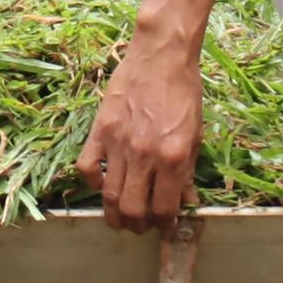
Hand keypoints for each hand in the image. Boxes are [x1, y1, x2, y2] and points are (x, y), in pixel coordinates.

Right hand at [79, 31, 205, 231]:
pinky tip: (100, 183)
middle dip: (137, 226)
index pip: (164, 209)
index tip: (164, 225)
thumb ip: (188, 170)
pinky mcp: (100, 131)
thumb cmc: (184, 93)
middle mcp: (145, 155)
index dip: (164, 224)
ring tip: (119, 217)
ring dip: (114, 214)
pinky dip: (91, 183)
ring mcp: (119, 144)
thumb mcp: (195, 134)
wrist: (162, 56)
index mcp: (173, 157)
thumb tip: (186, 201)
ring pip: (108, 196)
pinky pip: (86, 168)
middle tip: (140, 225)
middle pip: (132, 210)